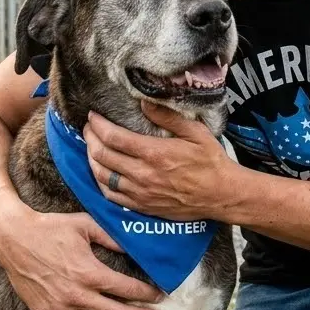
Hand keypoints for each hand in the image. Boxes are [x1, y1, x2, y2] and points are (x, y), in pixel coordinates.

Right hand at [0, 203, 161, 309]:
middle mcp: (77, 295)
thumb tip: (135, 245)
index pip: (127, 289)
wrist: (13, 239)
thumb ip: (111, 237)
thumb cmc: (50, 228)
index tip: (159, 296)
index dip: (146, 295)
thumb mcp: (85, 225)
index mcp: (89, 272)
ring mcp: (60, 309)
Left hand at [84, 102, 235, 219]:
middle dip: (90, 138)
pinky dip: (100, 182)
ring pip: (102, 176)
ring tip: (90, 147)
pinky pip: (111, 196)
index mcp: (154, 153)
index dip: (98, 125)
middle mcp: (143, 174)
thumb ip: (168, 116)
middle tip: (88, 128)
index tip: (93, 116)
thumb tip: (144, 103)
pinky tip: (100, 172)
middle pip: (102, 155)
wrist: (221, 195)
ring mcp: (140, 193)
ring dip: (91, 159)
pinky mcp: (142, 206)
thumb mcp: (195, 133)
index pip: (113, 137)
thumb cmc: (211, 162)